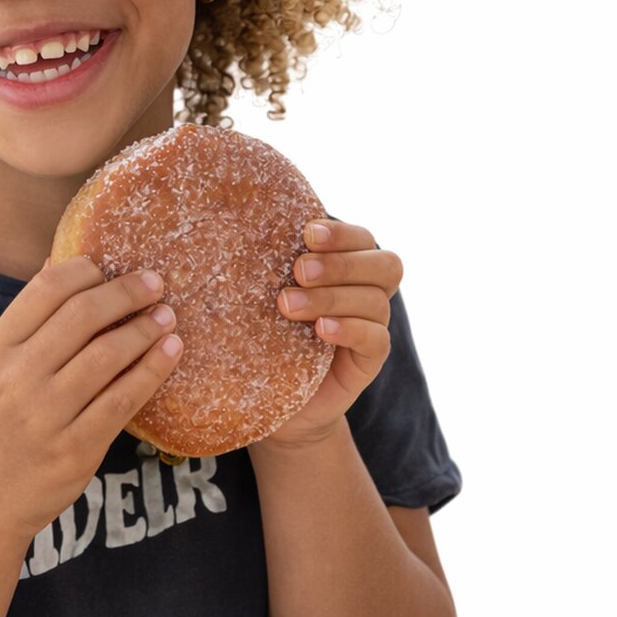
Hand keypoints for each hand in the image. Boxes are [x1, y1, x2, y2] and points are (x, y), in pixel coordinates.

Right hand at [0, 257, 182, 545]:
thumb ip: (28, 324)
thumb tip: (61, 263)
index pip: (46, 289)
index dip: (86, 270)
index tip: (112, 268)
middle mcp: (18, 377)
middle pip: (83, 314)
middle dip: (127, 292)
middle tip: (156, 284)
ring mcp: (47, 414)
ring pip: (109, 354)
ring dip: (146, 328)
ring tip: (167, 317)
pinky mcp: (76, 449)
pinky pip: (124, 399)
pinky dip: (153, 370)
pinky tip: (170, 353)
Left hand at [255, 219, 403, 450]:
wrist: (269, 397)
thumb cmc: (260, 333)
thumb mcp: (259, 294)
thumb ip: (264, 261)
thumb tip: (230, 219)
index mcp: (345, 268)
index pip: (363, 239)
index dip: (342, 233)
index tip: (306, 234)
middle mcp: (365, 294)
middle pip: (386, 265)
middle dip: (341, 263)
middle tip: (298, 271)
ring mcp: (370, 327)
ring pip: (376, 301)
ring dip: (332, 297)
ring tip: (288, 305)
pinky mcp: (368, 362)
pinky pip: (377, 340)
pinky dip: (351, 329)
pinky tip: (321, 330)